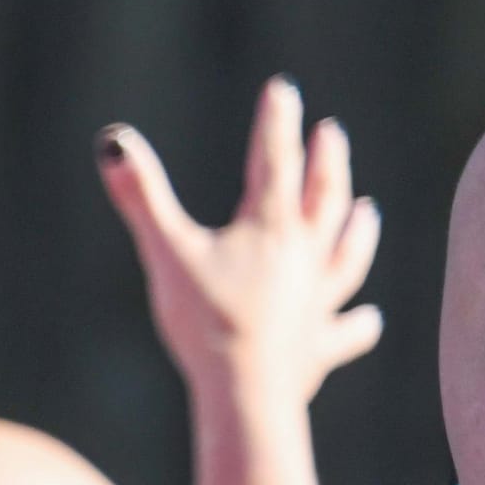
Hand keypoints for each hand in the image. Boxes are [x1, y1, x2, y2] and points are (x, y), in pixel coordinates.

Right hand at [96, 78, 382, 404]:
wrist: (247, 395)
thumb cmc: (207, 321)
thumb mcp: (167, 252)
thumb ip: (142, 196)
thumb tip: (112, 141)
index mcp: (269, 228)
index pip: (275, 161)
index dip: (276, 122)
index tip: (283, 89)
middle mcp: (304, 258)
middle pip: (323, 199)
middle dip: (327, 162)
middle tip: (331, 133)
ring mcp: (318, 302)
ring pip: (347, 256)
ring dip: (358, 230)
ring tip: (368, 210)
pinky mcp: (321, 347)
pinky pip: (347, 331)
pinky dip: (360, 323)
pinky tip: (372, 319)